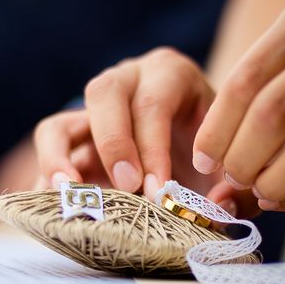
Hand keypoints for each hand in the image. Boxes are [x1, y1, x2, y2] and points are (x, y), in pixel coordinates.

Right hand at [34, 47, 259, 217]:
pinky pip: (47, 156)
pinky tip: (59, 206)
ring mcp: (91, 114)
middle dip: (112, 143)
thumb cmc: (213, 152)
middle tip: (128, 187)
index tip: (158, 193)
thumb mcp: (231, 164)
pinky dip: (49, 179)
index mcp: (171, 75)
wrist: (197, 151)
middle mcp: (126, 82)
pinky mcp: (71, 143)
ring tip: (70, 194)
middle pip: (104, 93)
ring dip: (60, 160)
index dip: (152, 149)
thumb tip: (216, 208)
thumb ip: (237, 188)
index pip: (153, 103)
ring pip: (60, 123)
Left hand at [193, 0, 284, 210]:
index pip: (246, 81)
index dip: (216, 130)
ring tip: (257, 190)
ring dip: (276, 180)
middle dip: (243, 157)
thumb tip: (221, 197)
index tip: (201, 161)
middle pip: (275, 112)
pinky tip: (282, 197)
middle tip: (230, 177)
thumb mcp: (284, 62)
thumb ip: (247, 111)